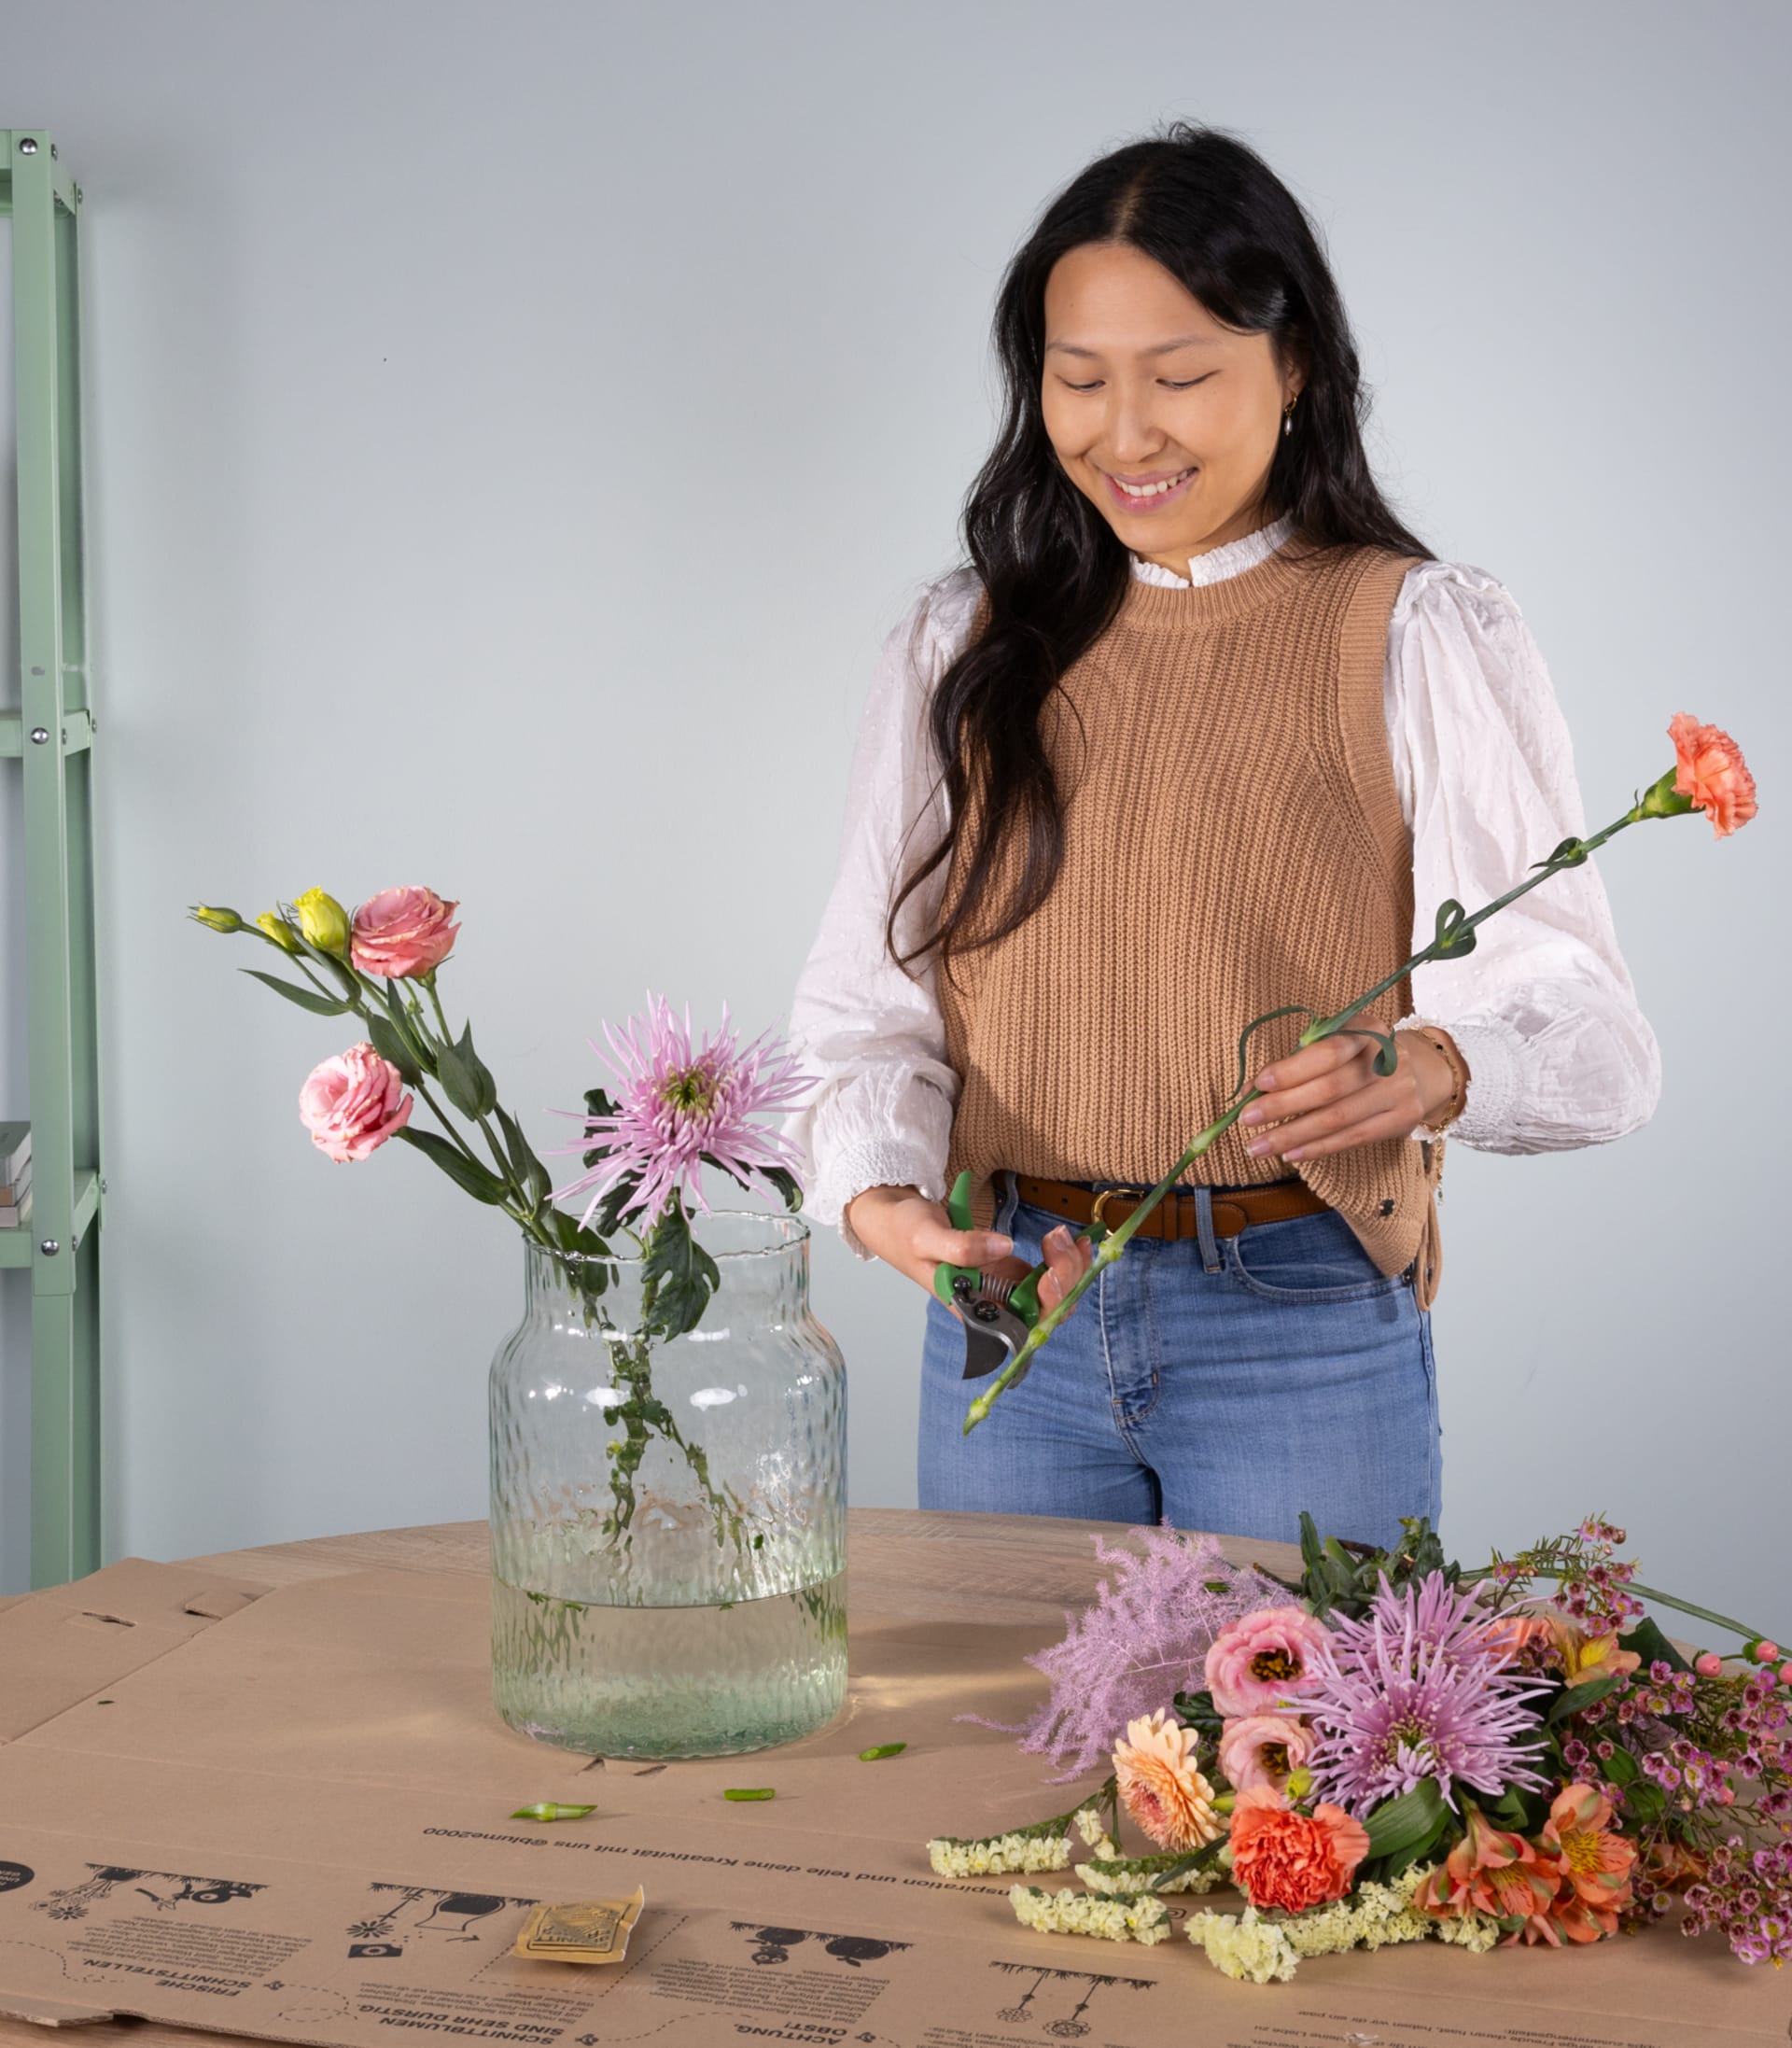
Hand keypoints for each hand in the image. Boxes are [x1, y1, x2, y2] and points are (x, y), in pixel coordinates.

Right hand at [843, 1183, 1094, 1321]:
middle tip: (1060, 1240)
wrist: (893, 1216)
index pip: (1019, 1326)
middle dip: (1065, 1279)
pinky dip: (1064, 1258)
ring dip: (1071, 1268)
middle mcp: (991, 1304)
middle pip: (1044, 1310)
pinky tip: (1072, 1240)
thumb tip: (1002, 1247)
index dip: (1043, 1307)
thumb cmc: (903, 1232)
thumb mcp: (926, 1236)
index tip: (1048, 1276)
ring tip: (1069, 1237)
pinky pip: (1046, 1273)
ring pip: (1052, 1293)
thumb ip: (961, 1246)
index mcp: (970, 1308)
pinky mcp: (1008, 1269)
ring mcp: (1003, 1287)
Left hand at [1236, 1028, 1465, 1163]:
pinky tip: (1290, 1154)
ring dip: (1292, 1135)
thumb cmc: (1363, 1056)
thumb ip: (1301, 1060)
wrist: (1422, 1070)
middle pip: (1330, 1089)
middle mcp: (1386, 1060)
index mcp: (1368, 1030)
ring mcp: (1397, 1091)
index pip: (1327, 1051)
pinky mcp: (1401, 1120)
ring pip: (1337, 1119)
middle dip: (1283, 1106)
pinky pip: (1352, 1138)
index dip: (1291, 1070)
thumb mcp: (1341, 1042)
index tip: (1257, 1085)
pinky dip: (1317, 1148)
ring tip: (1258, 1146)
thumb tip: (1251, 1090)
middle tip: (1246, 1120)